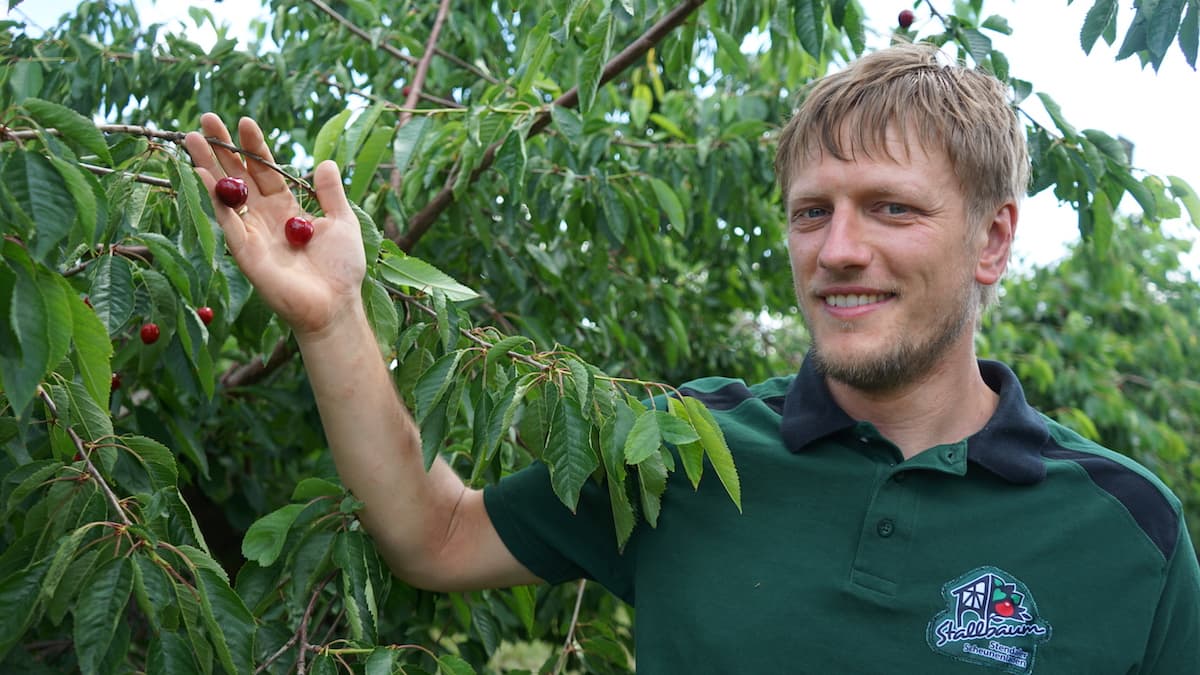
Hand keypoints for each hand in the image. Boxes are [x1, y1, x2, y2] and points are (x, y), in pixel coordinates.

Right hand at [184, 113, 365, 336]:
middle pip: (239, 176)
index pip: (266, 171)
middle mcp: (264, 218)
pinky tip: (203, 175)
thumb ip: (331, 193)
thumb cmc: (341, 268)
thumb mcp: (342, 222)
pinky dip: (215, 199)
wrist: (336, 305)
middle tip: (206, 118)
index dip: (255, 147)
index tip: (245, 121)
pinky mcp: (245, 252)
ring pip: (225, 194)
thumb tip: (326, 162)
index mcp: (286, 209)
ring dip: (208, 166)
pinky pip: (227, 222)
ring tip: (193, 138)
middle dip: (222, 148)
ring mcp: (252, 234)